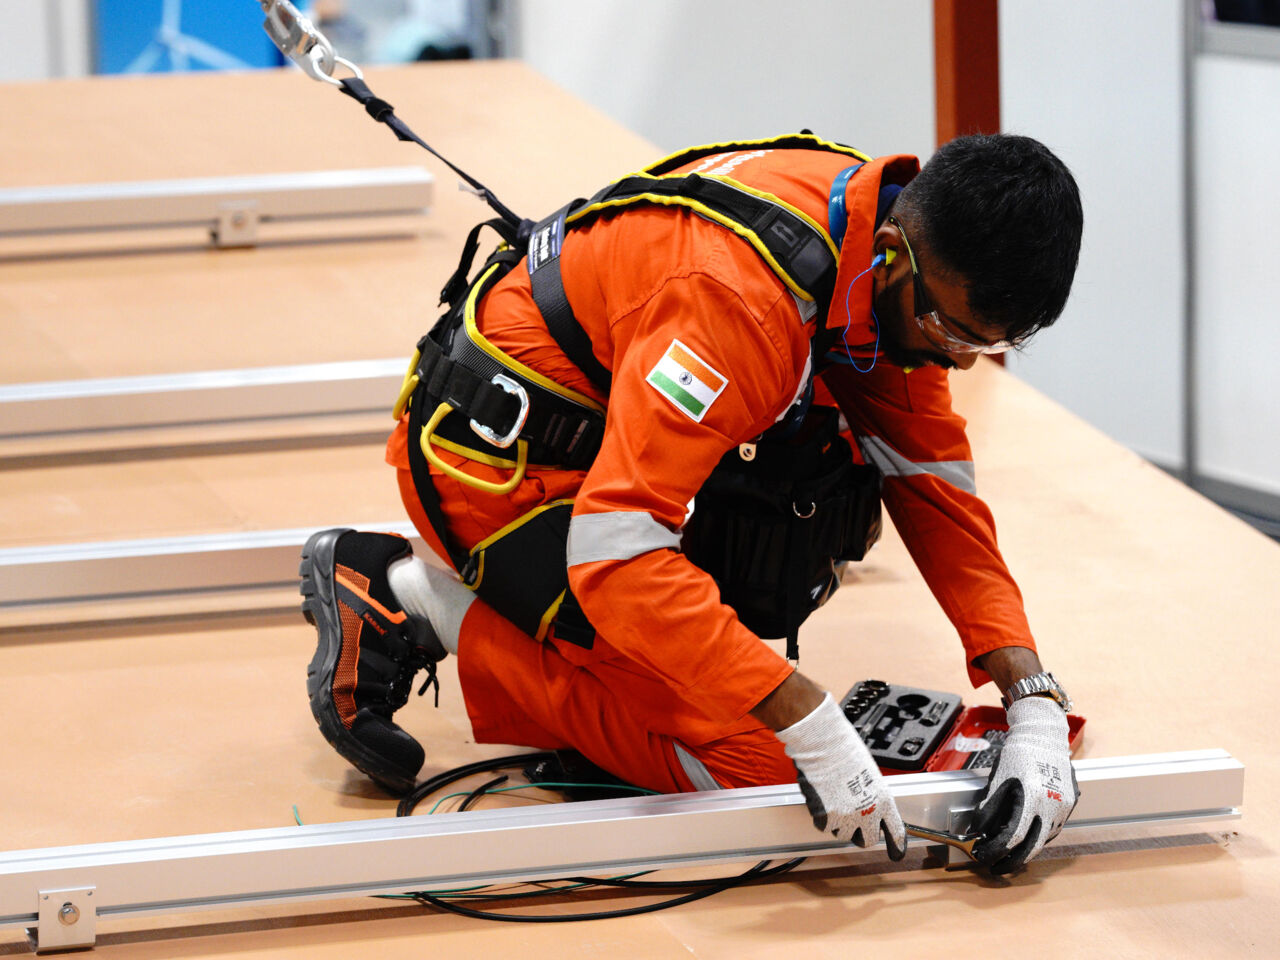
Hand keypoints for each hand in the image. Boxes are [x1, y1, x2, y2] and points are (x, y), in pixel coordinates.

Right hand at [776, 693, 906, 858]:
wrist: (825, 745)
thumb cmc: (845, 752)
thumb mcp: (869, 776)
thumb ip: (872, 797)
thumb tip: (867, 808)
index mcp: (883, 800)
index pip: (895, 830)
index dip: (897, 844)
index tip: (897, 853)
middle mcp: (868, 812)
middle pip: (868, 840)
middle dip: (859, 834)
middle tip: (852, 823)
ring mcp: (848, 816)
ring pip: (843, 834)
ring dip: (838, 823)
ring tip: (833, 800)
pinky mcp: (828, 817)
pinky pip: (824, 826)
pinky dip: (821, 816)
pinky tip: (823, 798)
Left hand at [971, 695, 1077, 873]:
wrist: (1043, 734)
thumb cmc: (1018, 753)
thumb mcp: (998, 780)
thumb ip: (990, 808)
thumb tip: (980, 831)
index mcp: (1033, 798)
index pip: (1013, 837)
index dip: (997, 850)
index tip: (984, 855)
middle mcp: (1053, 805)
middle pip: (1032, 846)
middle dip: (1011, 861)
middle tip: (995, 867)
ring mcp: (1064, 806)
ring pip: (1044, 839)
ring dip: (1025, 850)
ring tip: (1006, 854)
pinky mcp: (1070, 804)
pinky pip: (1052, 828)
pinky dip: (1037, 836)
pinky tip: (1024, 837)